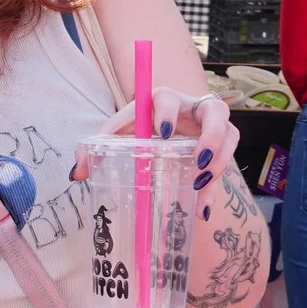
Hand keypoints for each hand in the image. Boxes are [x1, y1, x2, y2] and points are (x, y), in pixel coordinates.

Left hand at [70, 88, 238, 182]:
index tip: (161, 133)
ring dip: (220, 160)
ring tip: (201, 181)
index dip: (167, 112)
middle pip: (216, 110)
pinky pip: (226, 166)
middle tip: (198, 159)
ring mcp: (211, 129)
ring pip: (230, 135)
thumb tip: (76, 173)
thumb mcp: (116, 137)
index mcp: (163, 101)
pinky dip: (214, 190)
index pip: (167, 98)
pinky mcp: (219, 150)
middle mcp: (193, 110)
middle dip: (211, 135)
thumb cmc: (137, 132)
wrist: (159, 137)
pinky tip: (202, 209)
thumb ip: (93, 149)